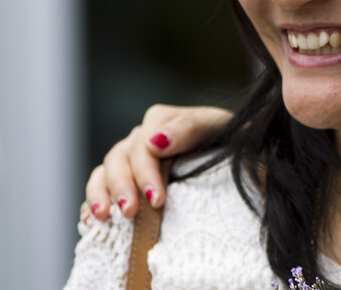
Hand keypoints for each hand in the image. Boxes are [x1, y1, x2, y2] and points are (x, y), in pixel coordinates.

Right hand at [81, 104, 231, 220]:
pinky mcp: (129, 182)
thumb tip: (156, 141)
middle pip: (121, 156)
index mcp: (167, 121)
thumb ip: (194, 128)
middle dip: (122, 185)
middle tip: (129, 213)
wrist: (249, 168)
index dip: (146, 171)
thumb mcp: (227, 131)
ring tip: (103, 217)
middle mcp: (145, 138)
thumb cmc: (241, 148)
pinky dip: (92, 201)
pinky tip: (91, 220)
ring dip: (100, 192)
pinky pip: (101, 188)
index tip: (156, 199)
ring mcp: (134, 160)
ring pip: (106, 170)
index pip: (145, 140)